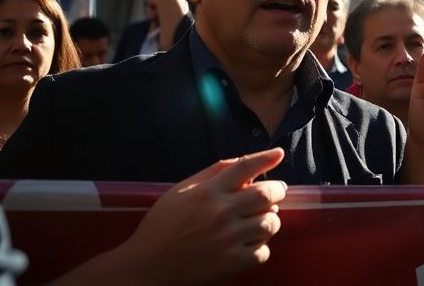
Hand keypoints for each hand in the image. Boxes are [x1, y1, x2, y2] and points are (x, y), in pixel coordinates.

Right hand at [109, 148, 286, 283]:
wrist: (146, 269)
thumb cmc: (161, 227)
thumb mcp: (180, 192)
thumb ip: (211, 174)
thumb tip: (242, 163)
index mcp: (207, 192)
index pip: (245, 166)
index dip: (266, 158)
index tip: (278, 154)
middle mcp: (221, 212)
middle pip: (267, 194)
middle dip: (277, 191)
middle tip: (276, 193)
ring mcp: (229, 239)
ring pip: (270, 223)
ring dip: (269, 220)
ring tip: (260, 221)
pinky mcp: (233, 264)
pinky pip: (264, 252)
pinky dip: (260, 247)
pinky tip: (249, 244)